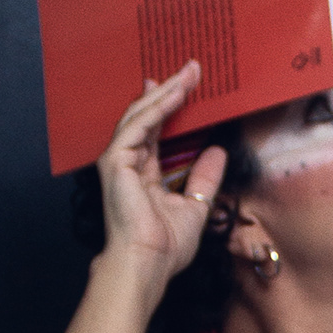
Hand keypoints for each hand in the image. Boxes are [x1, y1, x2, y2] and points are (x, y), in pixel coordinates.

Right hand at [59, 63, 226, 332]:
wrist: (147, 265)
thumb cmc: (165, 247)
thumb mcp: (196, 206)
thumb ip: (205, 178)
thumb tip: (218, 151)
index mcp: (145, 173)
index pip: (159, 130)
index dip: (175, 106)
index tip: (192, 85)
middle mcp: (129, 163)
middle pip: (150, 116)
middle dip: (171, 90)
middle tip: (193, 67)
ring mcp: (119, 161)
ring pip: (142, 115)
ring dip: (166, 92)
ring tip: (188, 73)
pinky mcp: (115, 162)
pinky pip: (138, 126)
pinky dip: (157, 108)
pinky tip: (176, 94)